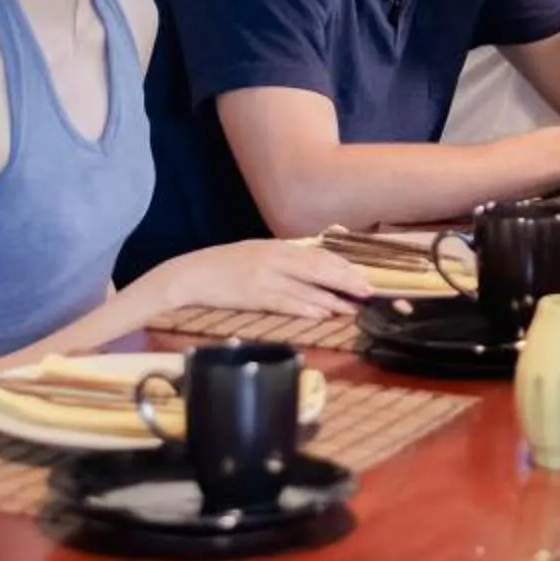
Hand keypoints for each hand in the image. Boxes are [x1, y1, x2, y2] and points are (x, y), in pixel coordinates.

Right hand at [159, 239, 372, 323]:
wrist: (191, 274)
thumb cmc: (225, 266)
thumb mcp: (257, 255)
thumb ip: (285, 260)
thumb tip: (315, 270)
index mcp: (277, 247)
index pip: (319, 254)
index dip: (344, 266)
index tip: (364, 276)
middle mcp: (275, 258)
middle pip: (319, 268)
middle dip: (346, 279)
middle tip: (368, 291)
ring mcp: (264, 276)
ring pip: (307, 286)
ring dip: (333, 298)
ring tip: (353, 306)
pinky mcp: (254, 295)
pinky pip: (286, 302)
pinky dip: (307, 307)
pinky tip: (323, 313)